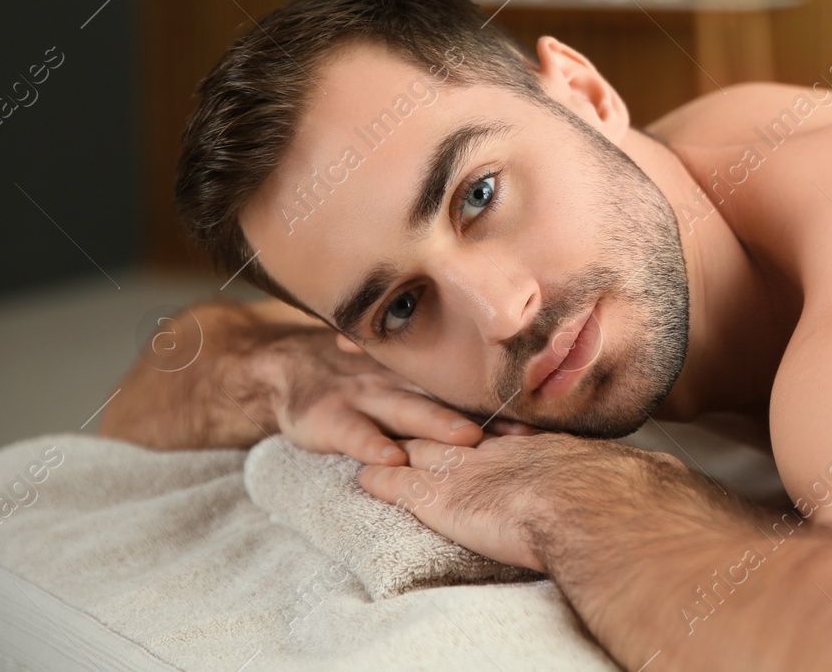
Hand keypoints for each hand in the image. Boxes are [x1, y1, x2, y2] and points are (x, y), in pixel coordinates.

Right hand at [251, 329, 528, 465]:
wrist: (286, 370)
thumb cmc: (359, 387)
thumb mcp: (401, 383)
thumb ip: (443, 398)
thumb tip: (509, 426)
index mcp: (422, 380)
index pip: (468, 393)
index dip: (505, 406)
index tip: (545, 422)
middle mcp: (400, 383)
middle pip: (449, 399)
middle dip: (488, 414)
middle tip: (522, 430)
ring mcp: (365, 397)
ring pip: (407, 411)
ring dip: (437, 425)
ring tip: (467, 440)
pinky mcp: (328, 418)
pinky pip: (354, 434)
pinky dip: (372, 447)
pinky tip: (390, 462)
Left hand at [357, 434, 675, 572]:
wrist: (595, 510)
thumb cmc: (617, 498)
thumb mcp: (620, 479)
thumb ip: (621, 478)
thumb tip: (660, 480)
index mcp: (535, 446)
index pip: (497, 425)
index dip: (479, 414)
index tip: (468, 406)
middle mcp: (498, 452)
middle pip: (452, 424)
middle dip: (428, 410)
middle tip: (405, 388)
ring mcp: (468, 474)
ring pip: (421, 450)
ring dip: (396, 440)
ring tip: (374, 425)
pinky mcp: (441, 503)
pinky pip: (399, 488)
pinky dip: (379, 481)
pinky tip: (360, 474)